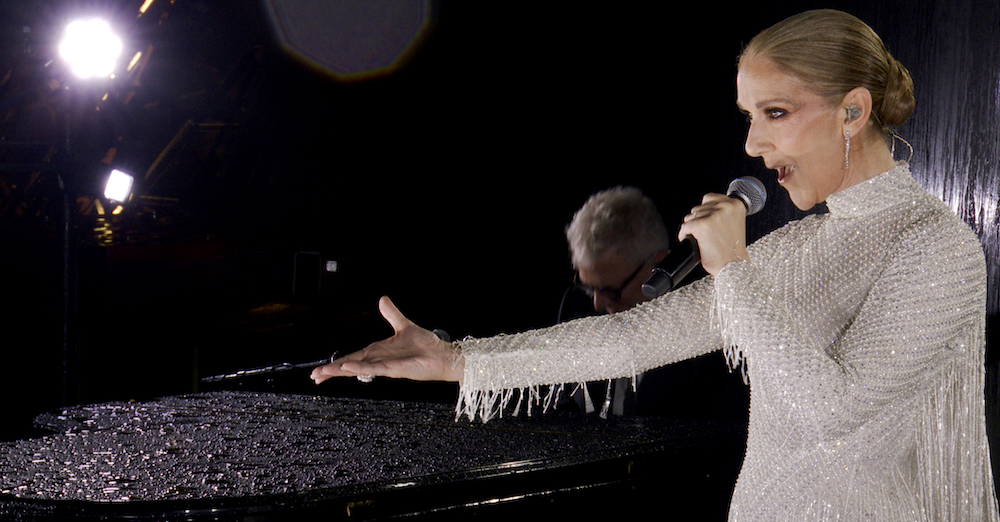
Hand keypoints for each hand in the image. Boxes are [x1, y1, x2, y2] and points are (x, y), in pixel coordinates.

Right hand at [310, 296, 463, 384]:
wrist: (442, 354)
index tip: (320, 370)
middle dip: (332, 371)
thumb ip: (391, 313)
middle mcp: (379, 360)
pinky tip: (347, 368)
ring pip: (357, 368)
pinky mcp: (394, 369)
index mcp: (378, 351)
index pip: (352, 357)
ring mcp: (385, 366)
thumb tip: (382, 299)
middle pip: (350, 365)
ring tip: (322, 374)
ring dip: (340, 371)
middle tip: (314, 376)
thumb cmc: (426, 345)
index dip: (336, 363)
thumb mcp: (404, 325)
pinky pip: (374, 368)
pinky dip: (360, 367)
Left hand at [677, 193, 749, 274]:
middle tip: (705, 234)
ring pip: (690, 217)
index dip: (704, 211)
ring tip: (701, 239)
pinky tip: (692, 242)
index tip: (707, 221)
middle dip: (697, 220)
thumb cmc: (733, 249)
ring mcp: (713, 215)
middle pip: (698, 208)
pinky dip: (684, 235)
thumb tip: (702, 208)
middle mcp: (725, 207)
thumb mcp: (734, 222)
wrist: (733, 266)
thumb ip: (722, 212)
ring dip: (691, 228)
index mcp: (735, 204)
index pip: (709, 198)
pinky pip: (685, 227)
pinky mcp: (702, 225)